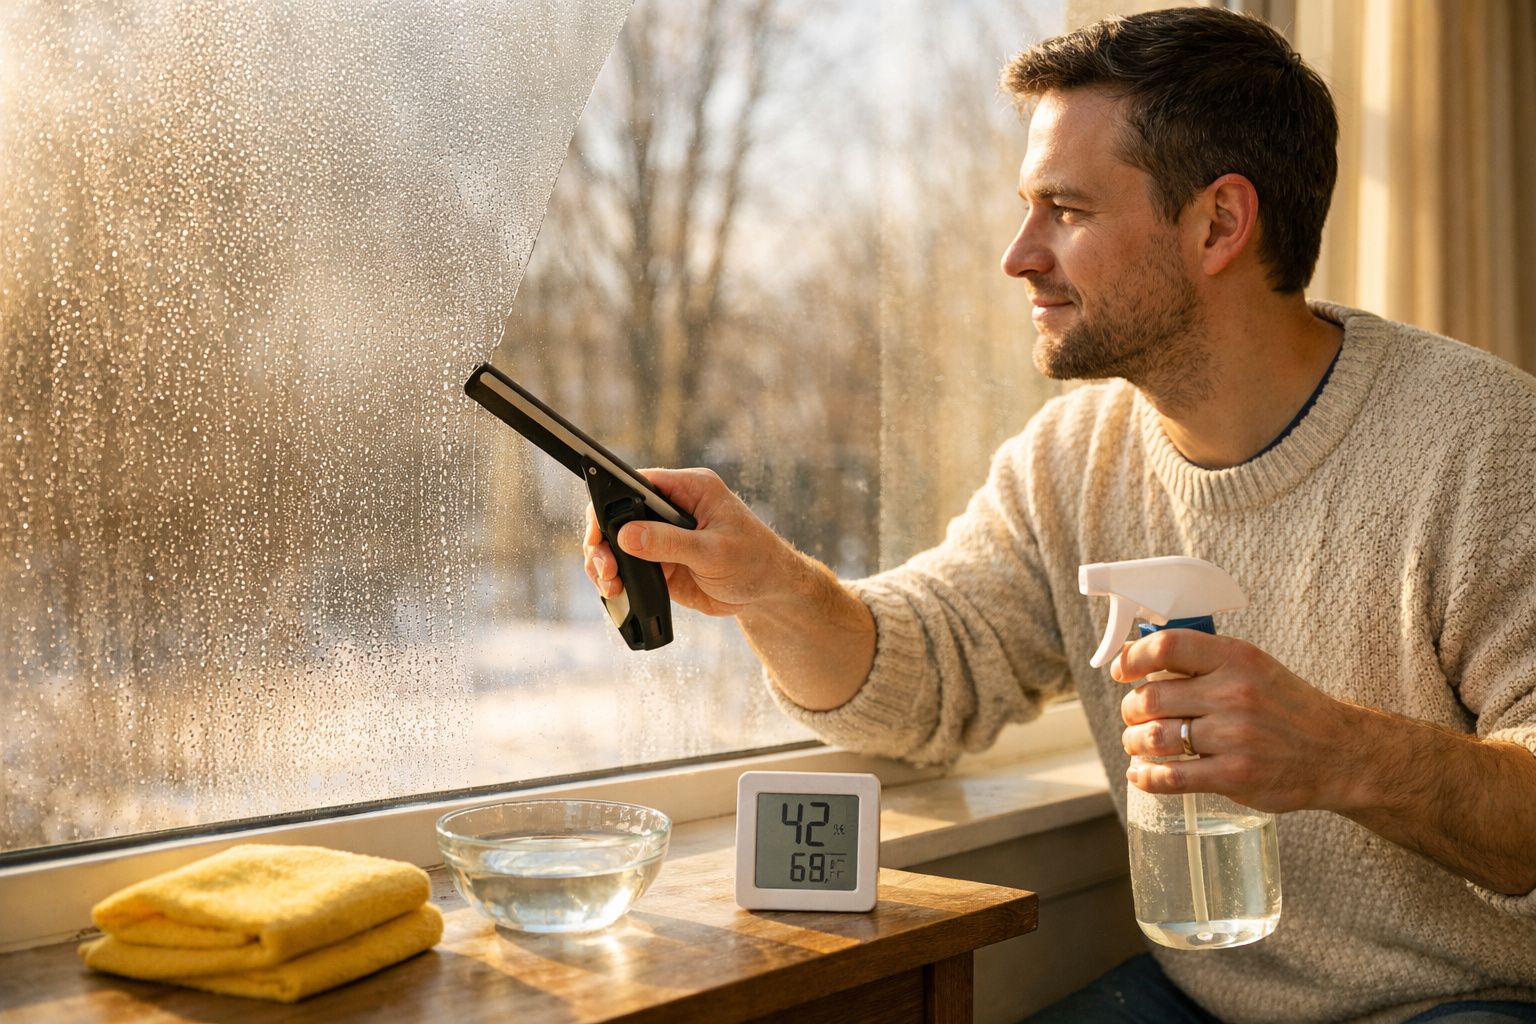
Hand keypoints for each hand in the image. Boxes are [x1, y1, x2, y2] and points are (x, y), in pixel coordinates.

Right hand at [583, 468, 804, 618]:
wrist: (769, 592)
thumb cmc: (755, 561)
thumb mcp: (714, 552)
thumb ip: (670, 543)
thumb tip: (627, 535)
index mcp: (689, 489)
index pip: (637, 484)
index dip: (610, 503)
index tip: (598, 530)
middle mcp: (672, 508)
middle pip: (619, 514)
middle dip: (603, 540)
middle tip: (605, 567)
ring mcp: (663, 536)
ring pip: (618, 542)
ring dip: (605, 561)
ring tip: (610, 584)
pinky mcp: (660, 561)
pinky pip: (628, 565)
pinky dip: (616, 578)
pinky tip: (615, 591)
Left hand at [1114, 629, 1367, 813]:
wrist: (1339, 752)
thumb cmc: (1286, 707)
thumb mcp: (1253, 667)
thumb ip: (1204, 661)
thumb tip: (1139, 660)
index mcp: (1236, 658)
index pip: (1167, 646)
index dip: (1133, 658)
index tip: (1122, 671)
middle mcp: (1234, 694)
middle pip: (1151, 698)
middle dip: (1131, 710)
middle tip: (1134, 716)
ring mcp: (1235, 737)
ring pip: (1155, 738)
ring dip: (1134, 743)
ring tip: (1137, 744)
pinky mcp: (1236, 776)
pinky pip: (1172, 777)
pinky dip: (1147, 777)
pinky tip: (1141, 774)